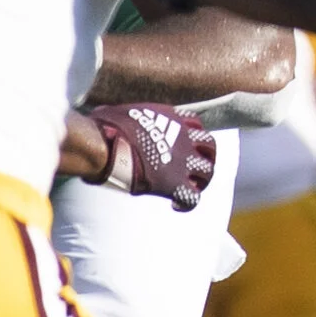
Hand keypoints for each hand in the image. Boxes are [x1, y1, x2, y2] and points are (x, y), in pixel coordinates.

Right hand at [87, 103, 215, 209]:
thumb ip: (129, 116)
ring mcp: (182, 161)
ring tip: (189, 187)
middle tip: (194, 167)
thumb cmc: (106, 127)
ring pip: (207, 172)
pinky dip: (186, 203)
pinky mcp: (175, 183)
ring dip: (200, 180)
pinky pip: (192, 198)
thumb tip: (111, 117)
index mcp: (171, 118)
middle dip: (206, 156)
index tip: (185, 143)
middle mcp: (183, 138)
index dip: (192, 134)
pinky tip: (175, 205)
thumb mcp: (122, 111)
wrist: (106, 146)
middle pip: (209, 146)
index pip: (194, 123)